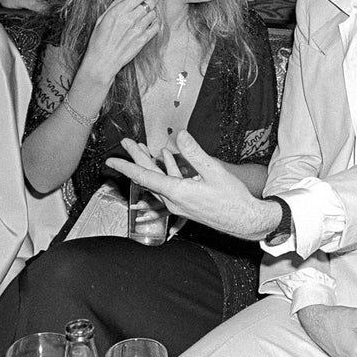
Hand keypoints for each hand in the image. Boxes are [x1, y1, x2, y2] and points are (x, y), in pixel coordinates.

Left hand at [0, 0, 50, 11]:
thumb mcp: (24, 1)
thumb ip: (38, 6)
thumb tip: (50, 11)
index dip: (52, 3)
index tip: (47, 9)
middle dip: (43, 4)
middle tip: (33, 6)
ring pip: (44, 0)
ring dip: (38, 5)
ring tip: (28, 5)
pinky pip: (39, 0)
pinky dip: (35, 4)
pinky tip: (28, 5)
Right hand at [81, 0, 166, 81]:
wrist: (102, 62)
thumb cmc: (98, 40)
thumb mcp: (102, 18)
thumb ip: (115, 4)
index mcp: (120, 11)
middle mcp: (131, 18)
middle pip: (151, 1)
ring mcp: (138, 29)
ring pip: (154, 13)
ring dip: (154, 9)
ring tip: (148, 9)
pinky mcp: (143, 40)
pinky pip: (156, 27)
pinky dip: (155, 22)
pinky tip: (151, 22)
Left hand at [105, 131, 278, 239]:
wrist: (245, 220)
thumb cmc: (232, 199)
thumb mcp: (215, 172)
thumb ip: (195, 153)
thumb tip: (180, 135)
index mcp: (177, 193)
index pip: (145, 177)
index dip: (127, 167)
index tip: (112, 160)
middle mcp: (174, 200)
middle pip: (149, 177)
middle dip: (136, 158)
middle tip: (126, 144)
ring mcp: (180, 204)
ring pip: (159, 181)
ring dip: (151, 163)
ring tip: (143, 148)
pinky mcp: (187, 204)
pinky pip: (170, 185)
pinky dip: (167, 170)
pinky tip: (169, 159)